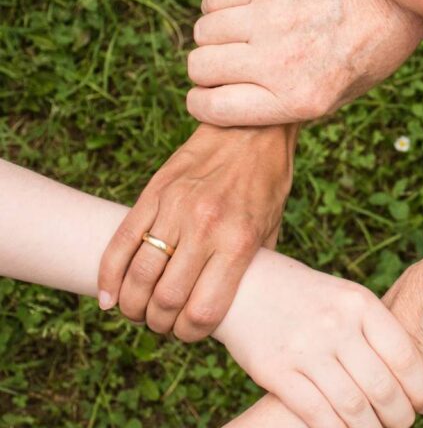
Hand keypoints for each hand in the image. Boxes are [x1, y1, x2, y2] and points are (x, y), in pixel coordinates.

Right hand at [97, 124, 294, 340]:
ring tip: (138, 311)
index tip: (188, 333)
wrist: (251, 129)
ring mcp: (175, 209)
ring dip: (132, 305)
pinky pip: (121, 241)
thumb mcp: (272, 228)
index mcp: (238, 242)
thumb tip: (233, 304)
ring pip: (139, 275)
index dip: (190, 334)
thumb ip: (251, 267)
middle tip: (162, 324)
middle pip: (166, 299)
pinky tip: (109, 296)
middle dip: (159, 323)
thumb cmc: (267, 182)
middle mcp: (205, 228)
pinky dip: (108, 275)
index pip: (203, 310)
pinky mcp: (154, 193)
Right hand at [186, 0, 422, 126]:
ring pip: (204, 31)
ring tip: (237, 35)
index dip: (202, 103)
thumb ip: (282, 106)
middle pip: (201, 67)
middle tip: (226, 64)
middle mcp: (281, 61)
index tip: (207, 96)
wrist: (394, 2)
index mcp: (298, 100)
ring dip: (213, 36)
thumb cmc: (364, 55)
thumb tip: (228, 105)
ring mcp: (274, 18)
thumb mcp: (334, 99)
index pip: (212, 108)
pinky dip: (218, 6)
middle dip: (206, 70)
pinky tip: (241, 9)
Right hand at [214, 249, 422, 427]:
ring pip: (353, 407)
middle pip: (382, 387)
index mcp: (359, 302)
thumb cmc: (306, 297)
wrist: (245, 285)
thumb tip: (411, 375)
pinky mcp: (276, 371)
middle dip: (400, 415)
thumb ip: (374, 329)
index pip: (404, 355)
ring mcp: (305, 348)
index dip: (421, 387)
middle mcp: (335, 324)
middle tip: (403, 423)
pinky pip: (317, 414)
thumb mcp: (344, 297)